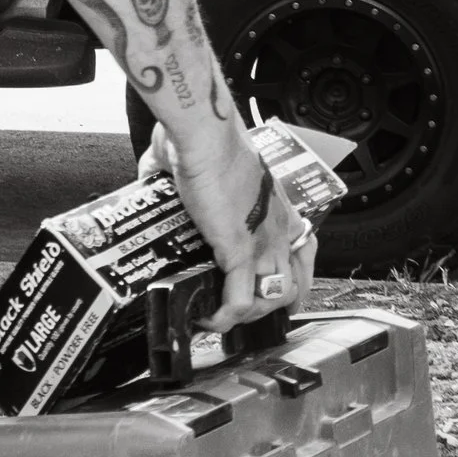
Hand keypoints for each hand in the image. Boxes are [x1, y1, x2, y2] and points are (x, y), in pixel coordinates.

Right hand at [164, 106, 316, 318]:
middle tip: (248, 316)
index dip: (297, 278)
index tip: (284, 293)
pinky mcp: (241, 253)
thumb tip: (152, 177)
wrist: (206, 136)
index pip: (305, 251)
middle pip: (292, 284)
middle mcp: (278, 229)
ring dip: (247, 316)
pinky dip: (223, 318)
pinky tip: (207, 320)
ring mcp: (263, 243)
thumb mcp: (201, 163)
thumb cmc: (207, 138)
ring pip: (270, 299)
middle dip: (271, 307)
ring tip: (222, 318)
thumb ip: (179, 175)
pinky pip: (238, 301)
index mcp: (275, 207)